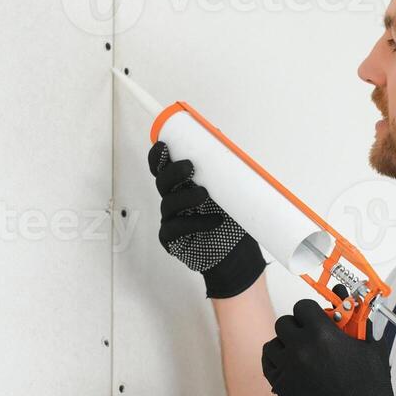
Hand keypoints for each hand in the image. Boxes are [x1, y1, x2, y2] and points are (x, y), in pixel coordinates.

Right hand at [147, 141, 266, 298]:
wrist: (237, 253)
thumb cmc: (232, 220)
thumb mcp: (233, 192)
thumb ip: (226, 170)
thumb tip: (224, 142)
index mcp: (182, 185)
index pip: (162, 168)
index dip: (158, 157)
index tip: (164, 146)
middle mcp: (173, 199)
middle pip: (162, 182)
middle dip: (173, 172)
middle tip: (190, 167)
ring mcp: (171, 219)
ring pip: (168, 204)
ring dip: (186, 197)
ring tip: (205, 194)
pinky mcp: (171, 239)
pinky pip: (176, 228)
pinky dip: (196, 223)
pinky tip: (215, 220)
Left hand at [261, 299, 395, 395]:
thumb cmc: (371, 387)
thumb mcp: (371, 345)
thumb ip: (356, 319)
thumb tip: (344, 300)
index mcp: (323, 335)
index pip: (302, 306)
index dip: (310, 311)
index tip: (316, 317)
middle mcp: (301, 350)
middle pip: (285, 322)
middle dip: (297, 326)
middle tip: (309, 335)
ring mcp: (289, 369)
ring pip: (272, 343)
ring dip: (284, 344)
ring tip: (299, 351)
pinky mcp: (282, 388)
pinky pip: (267, 364)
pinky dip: (275, 361)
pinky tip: (288, 363)